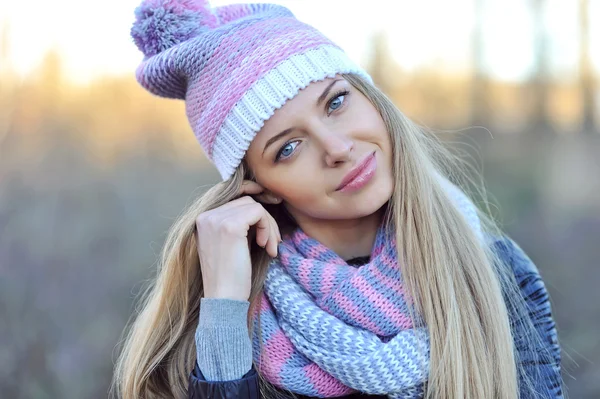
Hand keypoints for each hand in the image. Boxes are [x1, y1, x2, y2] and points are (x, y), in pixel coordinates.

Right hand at [195, 181, 281, 300]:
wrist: (224, 299)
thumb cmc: (231, 276)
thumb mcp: (229, 243)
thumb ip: (236, 223)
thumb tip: (260, 203)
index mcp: (203, 219)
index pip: (236, 201)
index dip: (256, 211)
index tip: (270, 223)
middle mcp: (206, 216)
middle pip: (246, 201)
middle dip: (265, 220)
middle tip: (273, 242)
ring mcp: (216, 220)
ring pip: (255, 206)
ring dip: (269, 226)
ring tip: (270, 248)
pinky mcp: (231, 226)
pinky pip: (259, 213)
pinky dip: (268, 228)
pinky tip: (266, 247)